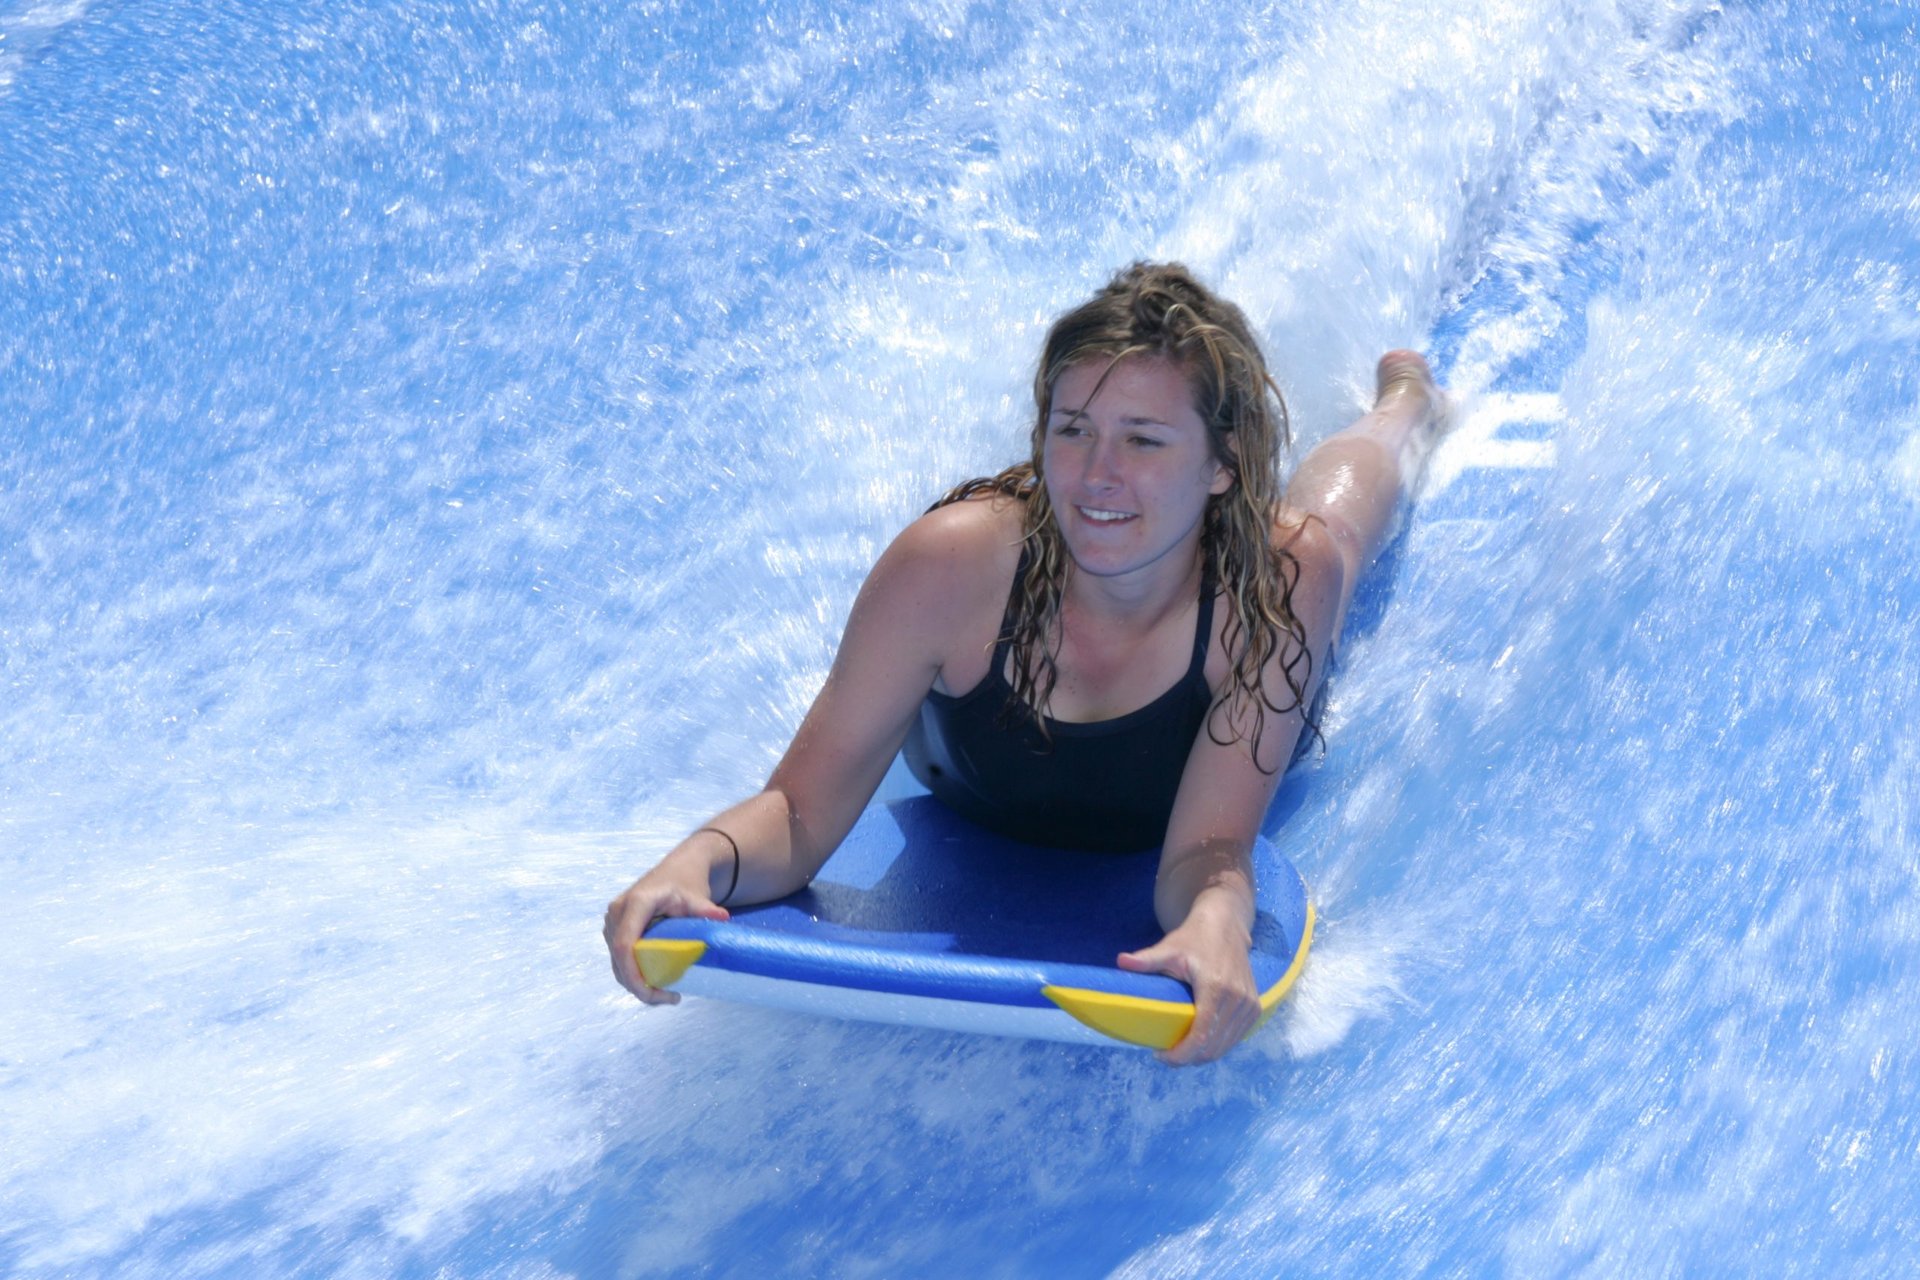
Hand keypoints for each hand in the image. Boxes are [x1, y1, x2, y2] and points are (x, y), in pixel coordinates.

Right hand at [603, 854, 729, 1005]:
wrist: (678, 870)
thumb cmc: (687, 883)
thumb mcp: (697, 896)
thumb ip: (705, 910)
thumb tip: (723, 919)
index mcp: (635, 903)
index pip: (624, 945)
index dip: (633, 973)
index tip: (652, 993)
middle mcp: (617, 912)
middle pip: (619, 959)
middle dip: (639, 986)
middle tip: (671, 998)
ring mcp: (614, 922)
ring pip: (618, 963)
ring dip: (638, 984)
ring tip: (668, 995)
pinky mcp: (616, 930)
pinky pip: (621, 959)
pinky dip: (636, 975)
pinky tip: (658, 984)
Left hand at [1116, 908, 1258, 1065]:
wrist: (1227, 925)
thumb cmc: (1195, 937)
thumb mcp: (1170, 948)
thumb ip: (1147, 960)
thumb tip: (1120, 961)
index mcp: (1217, 988)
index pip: (1201, 1036)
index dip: (1181, 1054)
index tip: (1160, 1055)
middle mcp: (1238, 1000)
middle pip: (1213, 1047)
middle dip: (1188, 1058)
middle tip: (1166, 1055)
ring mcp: (1249, 1005)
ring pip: (1225, 1047)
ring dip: (1202, 1055)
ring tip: (1179, 1049)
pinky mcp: (1254, 1008)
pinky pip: (1234, 1038)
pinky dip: (1216, 1046)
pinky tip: (1198, 1041)